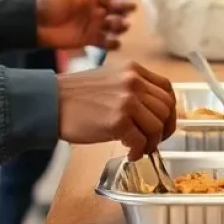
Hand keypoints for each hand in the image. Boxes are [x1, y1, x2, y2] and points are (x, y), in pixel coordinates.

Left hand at [36, 0, 135, 49]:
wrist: (35, 22)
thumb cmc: (48, 1)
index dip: (120, 2)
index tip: (131, 6)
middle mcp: (93, 11)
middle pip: (114, 13)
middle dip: (122, 16)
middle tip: (126, 19)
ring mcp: (91, 26)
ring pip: (112, 28)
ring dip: (119, 28)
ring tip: (120, 28)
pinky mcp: (87, 40)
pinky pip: (103, 43)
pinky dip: (111, 44)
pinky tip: (116, 43)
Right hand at [58, 60, 176, 159]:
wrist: (52, 101)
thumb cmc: (77, 94)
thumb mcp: (111, 79)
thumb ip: (132, 88)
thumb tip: (151, 112)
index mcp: (133, 70)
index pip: (167, 89)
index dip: (170, 110)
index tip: (165, 123)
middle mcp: (133, 81)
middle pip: (166, 108)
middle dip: (164, 129)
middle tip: (153, 141)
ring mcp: (127, 100)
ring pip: (157, 126)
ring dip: (151, 142)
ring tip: (139, 148)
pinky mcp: (117, 121)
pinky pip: (141, 141)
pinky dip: (139, 151)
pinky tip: (130, 153)